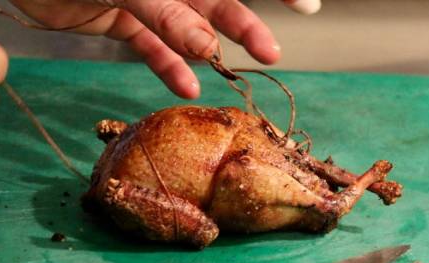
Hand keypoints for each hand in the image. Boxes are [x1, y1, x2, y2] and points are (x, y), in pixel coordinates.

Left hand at [10, 0, 318, 98]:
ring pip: (187, 27)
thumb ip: (168, 14)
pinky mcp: (122, 20)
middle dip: (244, 25)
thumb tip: (209, 49)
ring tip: (231, 72)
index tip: (306, 4)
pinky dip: (167, 66)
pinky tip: (185, 88)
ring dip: (209, 50)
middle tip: (270, 52)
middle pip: (216, 2)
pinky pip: (152, 46)